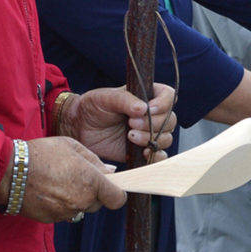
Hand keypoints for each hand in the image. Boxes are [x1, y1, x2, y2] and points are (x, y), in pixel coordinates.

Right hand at [0, 136, 124, 222]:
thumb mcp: (72, 146)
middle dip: (93, 193)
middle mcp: (81, 200)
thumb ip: (94, 160)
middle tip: (77, 177)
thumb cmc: (42, 153)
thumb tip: (109, 171)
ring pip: (80, 208)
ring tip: (59, 181)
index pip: (117, 199)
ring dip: (76, 198)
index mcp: (91, 181)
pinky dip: (60, 204)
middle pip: (98, 203)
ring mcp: (66, 212)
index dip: (116, 193)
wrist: (10, 172)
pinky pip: (64, 213)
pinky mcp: (52, 219)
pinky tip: (49, 190)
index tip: (111, 188)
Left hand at [61, 84, 176, 162]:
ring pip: (166, 138)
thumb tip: (144, 109)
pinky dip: (155, 156)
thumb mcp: (106, 98)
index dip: (163, 104)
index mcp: (147, 96)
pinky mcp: (143, 150)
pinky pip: (159, 156)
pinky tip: (142, 152)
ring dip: (151, 138)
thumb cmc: (93, 107)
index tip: (149, 109)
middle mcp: (152, 114)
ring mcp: (149, 133)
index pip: (169, 96)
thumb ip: (124, 100)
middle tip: (130, 124)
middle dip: (153, 123)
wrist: (79, 127)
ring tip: (129, 136)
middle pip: (171, 120)